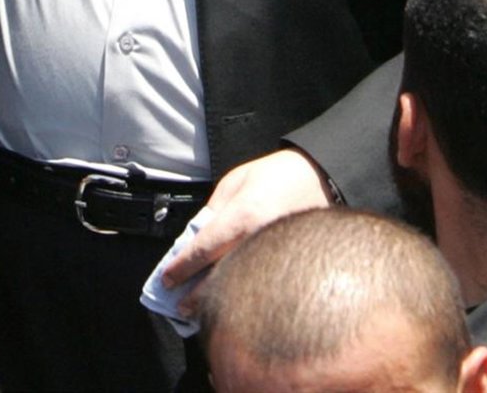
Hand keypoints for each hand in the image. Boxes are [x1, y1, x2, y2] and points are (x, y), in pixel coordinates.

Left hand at [160, 148, 331, 296]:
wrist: (318, 179)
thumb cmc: (276, 175)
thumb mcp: (235, 182)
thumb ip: (214, 211)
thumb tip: (197, 238)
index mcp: (243, 217)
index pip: (204, 249)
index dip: (182, 267)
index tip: (167, 279)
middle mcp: (259, 241)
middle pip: (221, 278)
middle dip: (197, 295)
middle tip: (179, 304)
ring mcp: (276, 256)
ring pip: (240, 289)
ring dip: (219, 301)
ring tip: (200, 311)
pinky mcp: (289, 265)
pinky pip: (260, 286)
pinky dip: (242, 296)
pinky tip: (232, 302)